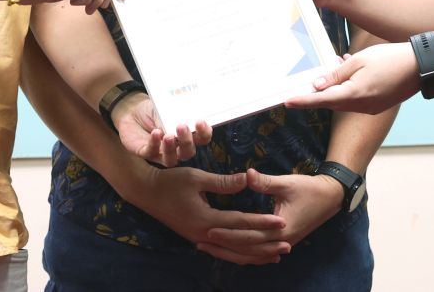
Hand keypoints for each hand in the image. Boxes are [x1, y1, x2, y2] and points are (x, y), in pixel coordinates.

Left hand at [114, 94, 212, 166]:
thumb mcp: (165, 107)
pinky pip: (152, 152)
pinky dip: (154, 143)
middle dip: (187, 140)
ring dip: (171, 148)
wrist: (132, 111)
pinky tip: (155, 133)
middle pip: (188, 151)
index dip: (204, 132)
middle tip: (182, 126)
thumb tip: (181, 118)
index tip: (200, 122)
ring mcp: (162, 152)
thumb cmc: (153, 110)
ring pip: (172, 159)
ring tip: (168, 135)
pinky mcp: (146, 153)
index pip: (202, 138)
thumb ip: (173, 115)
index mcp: (187, 134)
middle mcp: (177, 146)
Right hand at [128, 167, 288, 264]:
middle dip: (264, 245)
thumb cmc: (170, 181)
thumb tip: (247, 179)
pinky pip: (222, 252)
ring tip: (275, 256)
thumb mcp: (197, 177)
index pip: (241, 224)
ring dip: (254, 255)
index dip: (263, 223)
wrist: (146, 193)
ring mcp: (199, 239)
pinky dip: (238, 255)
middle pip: (239, 245)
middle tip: (287, 245)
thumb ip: (223, 182)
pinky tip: (249, 255)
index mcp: (206, 220)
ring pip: (232, 254)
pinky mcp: (196, 238)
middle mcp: (203, 235)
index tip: (282, 222)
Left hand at [201, 169, 342, 259]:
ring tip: (210, 249)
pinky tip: (231, 253)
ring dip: (231, 253)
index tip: (208, 231)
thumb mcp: (286, 182)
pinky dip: (245, 254)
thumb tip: (245, 174)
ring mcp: (283, 244)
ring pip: (252, 256)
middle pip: (247, 251)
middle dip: (223, 248)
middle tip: (200, 243)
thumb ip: (265, 181)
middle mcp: (281, 242)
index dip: (227, 234)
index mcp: (281, 229)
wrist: (330, 197)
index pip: (248, 236)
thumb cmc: (309, 188)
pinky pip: (260, 253)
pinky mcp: (282, 242)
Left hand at [285, 42, 418, 113]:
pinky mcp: (378, 105)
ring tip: (338, 63)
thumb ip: (336, 74)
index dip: (303, 101)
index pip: (322, 100)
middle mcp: (362, 106)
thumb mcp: (359, 60)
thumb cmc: (390, 59)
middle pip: (332, 101)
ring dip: (336, 86)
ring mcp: (371, 108)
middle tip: (311, 74)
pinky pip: (356, 99)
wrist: (421, 66)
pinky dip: (349, 88)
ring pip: (344, 99)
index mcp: (355, 94)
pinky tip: (351, 71)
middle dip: (321, 89)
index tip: (287, 102)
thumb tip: (318, 86)